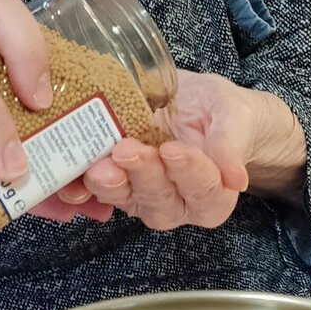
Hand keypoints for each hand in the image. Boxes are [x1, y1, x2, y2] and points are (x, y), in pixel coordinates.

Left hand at [73, 71, 255, 231]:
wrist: (195, 105)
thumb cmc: (220, 112)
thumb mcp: (233, 114)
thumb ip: (231, 143)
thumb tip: (236, 179)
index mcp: (214, 192)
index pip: (205, 191)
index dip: (188, 173)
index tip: (173, 150)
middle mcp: (179, 203)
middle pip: (161, 201)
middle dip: (143, 176)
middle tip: (126, 150)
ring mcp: (144, 197)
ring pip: (129, 200)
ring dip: (111, 184)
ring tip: (98, 162)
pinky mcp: (118, 185)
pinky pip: (101, 190)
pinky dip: (85, 182)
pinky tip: (73, 169)